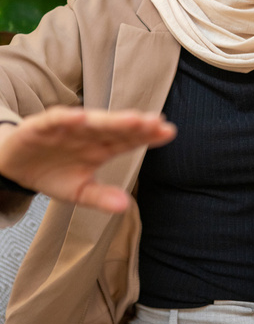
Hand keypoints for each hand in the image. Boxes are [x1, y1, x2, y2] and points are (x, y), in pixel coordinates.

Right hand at [0, 107, 176, 212]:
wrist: (15, 165)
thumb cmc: (53, 173)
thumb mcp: (79, 191)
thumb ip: (101, 197)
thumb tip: (126, 206)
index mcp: (101, 148)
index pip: (128, 140)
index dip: (148, 136)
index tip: (168, 132)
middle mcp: (88, 134)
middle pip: (115, 128)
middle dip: (135, 125)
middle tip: (155, 123)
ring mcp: (67, 127)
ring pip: (92, 121)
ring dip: (110, 119)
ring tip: (131, 119)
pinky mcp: (43, 126)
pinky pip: (57, 120)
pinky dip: (68, 118)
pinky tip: (81, 117)